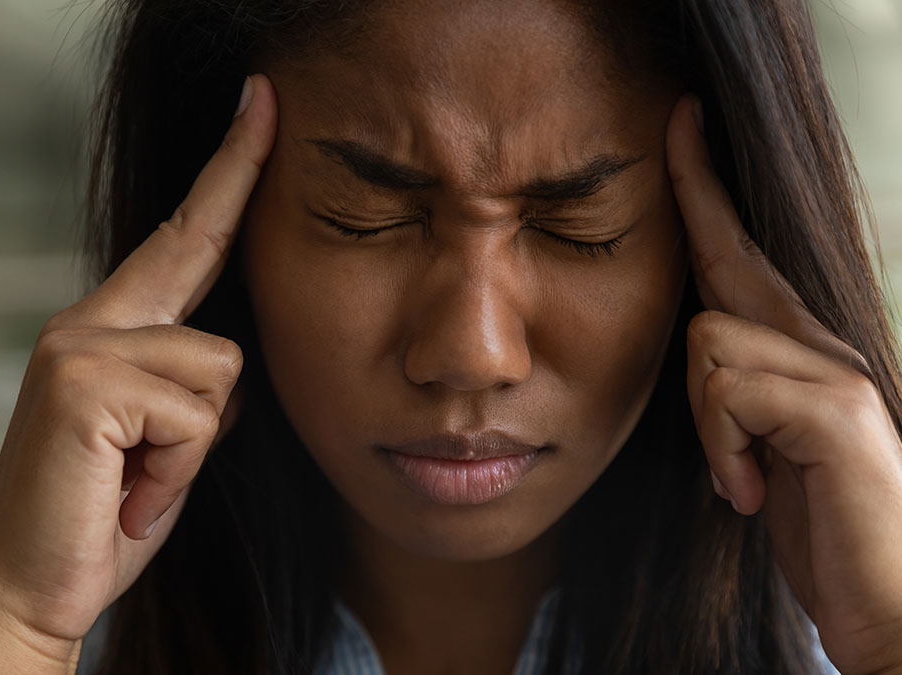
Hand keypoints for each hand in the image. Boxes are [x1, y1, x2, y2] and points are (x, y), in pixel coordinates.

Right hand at [0, 74, 276, 667]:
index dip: (231, 171)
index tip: (264, 106)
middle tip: (164, 391)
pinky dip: (177, 471)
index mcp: (113, 329)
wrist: (36, 586)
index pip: (187, 236)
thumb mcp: (169, 439)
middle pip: (213, 295)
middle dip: (210, 357)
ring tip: (139, 477)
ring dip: (196, 447)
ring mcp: (82, 346)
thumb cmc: (108, 513)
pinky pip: (198, 416)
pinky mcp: (84, 383)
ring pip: (223, 370)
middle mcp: (90, 322)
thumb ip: (194, 384)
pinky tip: (128, 490)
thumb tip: (228, 356)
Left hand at [667, 94, 901, 674]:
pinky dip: (723, 451)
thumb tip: (700, 362)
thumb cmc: (818, 531)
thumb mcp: (757, 452)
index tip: (682, 125)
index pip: (739, 258)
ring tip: (742, 477)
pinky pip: (728, 392)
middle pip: (726, 264)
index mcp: (797, 355)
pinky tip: (751, 494)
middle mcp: (823, 347)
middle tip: (681, 124)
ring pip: (708, 342)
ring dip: (706, 427)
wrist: (884, 606)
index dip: (705, 191)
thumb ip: (734, 397)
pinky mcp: (837, 411)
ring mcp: (836, 373)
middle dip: (696, 197)